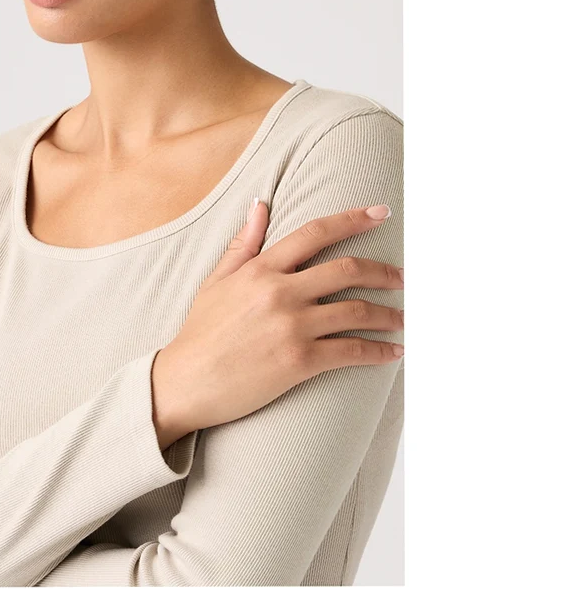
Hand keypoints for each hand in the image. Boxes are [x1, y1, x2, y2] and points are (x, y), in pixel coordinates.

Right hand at [151, 201, 404, 446]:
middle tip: (402, 278)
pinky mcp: (299, 360)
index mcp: (261, 269)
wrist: (184, 384)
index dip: (353, 219)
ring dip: (389, 314)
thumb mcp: (216, 281)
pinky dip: (379, 351)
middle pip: (347, 270)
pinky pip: (351, 351)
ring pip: (357, 310)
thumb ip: (244, 244)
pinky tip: (393, 351)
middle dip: (383, 272)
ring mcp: (291, 326)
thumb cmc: (199, 335)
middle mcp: (280, 292)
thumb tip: (260, 205)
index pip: (315, 233)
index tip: (381, 213)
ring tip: (403, 319)